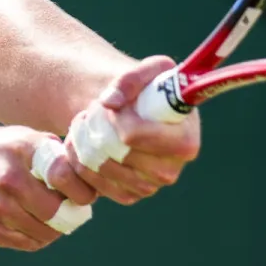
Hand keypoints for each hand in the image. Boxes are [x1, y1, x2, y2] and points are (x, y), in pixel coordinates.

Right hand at [0, 127, 97, 250]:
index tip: (84, 196)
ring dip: (55, 230)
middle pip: (57, 211)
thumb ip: (53, 152)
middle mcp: (8, 178)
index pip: (66, 176)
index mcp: (22, 150)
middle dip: (71, 215)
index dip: (83, 192)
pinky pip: (25, 243)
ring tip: (54, 221)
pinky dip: (37, 239)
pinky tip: (35, 228)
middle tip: (73, 213)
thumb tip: (89, 172)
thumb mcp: (22, 137)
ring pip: (44, 232)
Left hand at [65, 55, 202, 204]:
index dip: (114, 119)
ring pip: (101, 169)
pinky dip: (81, 163)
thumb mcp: (148, 70)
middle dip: (95, 129)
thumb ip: (132, 77)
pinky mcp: (129, 195)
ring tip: (84, 124)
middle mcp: (171, 169)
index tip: (109, 105)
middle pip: (115, 153)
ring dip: (83, 144)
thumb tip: (111, 102)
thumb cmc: (147, 90)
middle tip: (89, 112)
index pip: (134, 135)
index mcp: (184, 140)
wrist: (133, 113)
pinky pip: (94, 186)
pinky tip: (83, 145)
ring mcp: (150, 186)